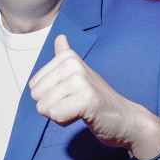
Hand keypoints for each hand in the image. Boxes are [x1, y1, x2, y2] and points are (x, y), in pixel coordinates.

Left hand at [28, 35, 159, 151]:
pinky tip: (83, 115)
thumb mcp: (79, 75)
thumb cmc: (97, 99)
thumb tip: (60, 37)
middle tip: (74, 103)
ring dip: (60, 115)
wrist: (125, 118)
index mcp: (67, 57)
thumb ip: (66, 57)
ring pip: (44, 107)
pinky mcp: (86, 98)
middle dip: (52, 107)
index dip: (49, 97)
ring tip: (79, 109)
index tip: (70, 94)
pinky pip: (56, 115)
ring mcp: (80, 80)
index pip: (33, 86)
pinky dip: (66, 121)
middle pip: (36, 96)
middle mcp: (72, 64)